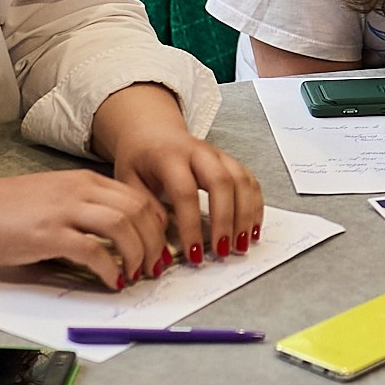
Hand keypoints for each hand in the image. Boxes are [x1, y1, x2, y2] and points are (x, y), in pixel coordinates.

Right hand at [0, 167, 169, 285]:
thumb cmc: (5, 211)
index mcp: (83, 180)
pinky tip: (112, 282)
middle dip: (154, 241)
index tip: (160, 247)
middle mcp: (79, 190)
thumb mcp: (54, 198)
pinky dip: (110, 268)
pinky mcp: (48, 234)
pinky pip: (93, 251)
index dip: (156, 224)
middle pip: (138, 209)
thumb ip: (84, 210)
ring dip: (137, 254)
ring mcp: (64, 210)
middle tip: (155, 266)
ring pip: (122, 226)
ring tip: (137, 275)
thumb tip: (115, 239)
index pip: (138, 197)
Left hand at [111, 124, 263, 263]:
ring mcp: (218, 154)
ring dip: (245, 216)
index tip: (194, 253)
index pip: (185, 192)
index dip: (191, 225)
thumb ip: (145, 208)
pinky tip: (253, 229)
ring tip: (242, 245)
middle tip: (224, 251)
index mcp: (169, 156)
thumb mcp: (128, 180)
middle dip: (226, 220)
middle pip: (222, 182)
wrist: (152, 131)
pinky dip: (256, 206)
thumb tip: (161, 238)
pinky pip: (250, 181)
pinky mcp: (230, 161)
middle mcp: (198, 152)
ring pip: (241, 181)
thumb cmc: (140, 158)